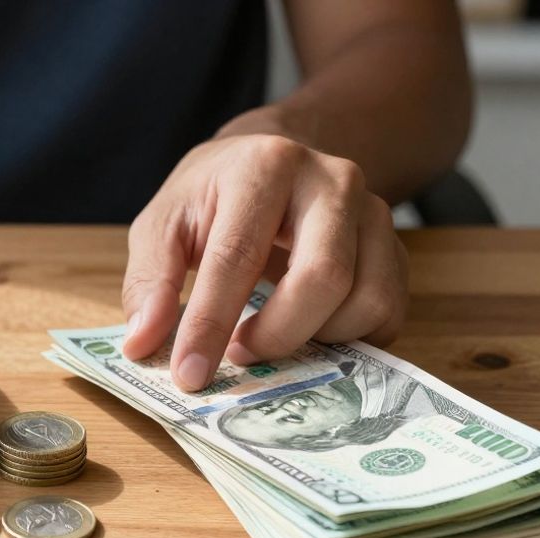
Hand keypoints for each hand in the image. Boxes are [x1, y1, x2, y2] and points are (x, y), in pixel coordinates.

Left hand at [121, 134, 408, 390]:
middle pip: (323, 277)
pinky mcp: (396, 247)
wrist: (272, 161)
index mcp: (264, 165)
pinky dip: (348, 340)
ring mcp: (374, 212)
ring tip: (270, 337)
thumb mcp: (164, 223)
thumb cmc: (213, 197)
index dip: (211, 323)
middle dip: (277, 335)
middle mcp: (332, 180)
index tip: (190, 374)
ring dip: (315, 339)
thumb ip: (149, 281)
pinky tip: (307, 333)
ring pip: (366, 299)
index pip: (237, 255)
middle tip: (239, 356)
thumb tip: (143, 344)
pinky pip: (387, 311)